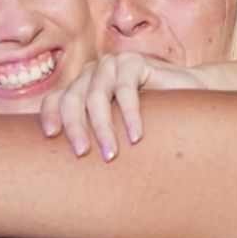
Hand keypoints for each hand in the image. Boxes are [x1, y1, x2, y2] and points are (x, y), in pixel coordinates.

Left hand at [39, 52, 205, 159]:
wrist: (187, 99)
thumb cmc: (148, 122)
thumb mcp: (115, 131)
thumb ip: (94, 138)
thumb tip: (65, 175)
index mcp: (80, 89)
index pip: (55, 99)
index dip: (49, 115)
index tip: (50, 137)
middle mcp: (91, 74)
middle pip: (71, 98)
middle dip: (75, 127)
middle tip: (82, 154)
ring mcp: (111, 65)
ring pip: (96, 96)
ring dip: (103, 127)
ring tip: (112, 155)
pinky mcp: (134, 62)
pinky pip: (125, 89)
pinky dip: (129, 115)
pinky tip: (136, 137)